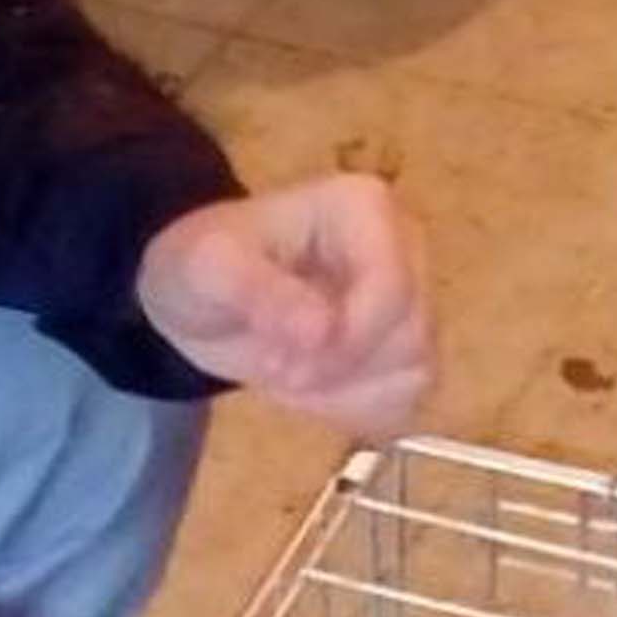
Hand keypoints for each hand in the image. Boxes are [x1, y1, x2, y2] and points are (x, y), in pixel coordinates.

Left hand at [136, 177, 431, 438]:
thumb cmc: (202, 265)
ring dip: (343, 393)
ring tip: (288, 372)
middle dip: (337, 370)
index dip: (347, 341)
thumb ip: (261, 292)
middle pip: (411, 335)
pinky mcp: (404, 345)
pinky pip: (405, 398)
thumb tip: (323, 333)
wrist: (201, 297)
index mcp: (365, 207)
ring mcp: (412, 297)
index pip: (393, 289)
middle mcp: (404, 246)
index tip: (282, 365)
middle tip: (275, 368)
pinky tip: (311, 389)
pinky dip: (354, 408)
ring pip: (414, 373)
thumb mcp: (209, 269)